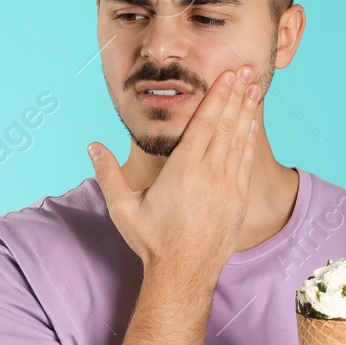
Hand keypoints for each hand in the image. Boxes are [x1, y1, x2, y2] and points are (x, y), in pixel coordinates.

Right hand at [88, 66, 263, 283]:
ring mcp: (228, 187)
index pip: (204, 124)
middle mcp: (210, 174)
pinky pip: (246, 160)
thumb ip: (108, 175)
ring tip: (253, 88)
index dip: (217, 96)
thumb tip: (92, 146)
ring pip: (240, 140)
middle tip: (245, 70)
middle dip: (236, 95)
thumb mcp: (124, 208)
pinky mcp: (239, 200)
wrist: (184, 274)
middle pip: (226, 125)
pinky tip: (252, 124)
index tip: (226, 76)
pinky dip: (250, 138)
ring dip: (247, 111)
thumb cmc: (152, 241)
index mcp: (183, 171)